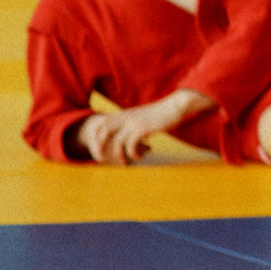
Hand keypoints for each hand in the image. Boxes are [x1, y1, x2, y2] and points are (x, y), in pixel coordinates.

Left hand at [80, 90, 206, 164]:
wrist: (175, 106)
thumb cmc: (160, 114)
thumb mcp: (142, 116)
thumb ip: (131, 123)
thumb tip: (127, 137)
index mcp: (123, 114)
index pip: (101, 124)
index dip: (95, 137)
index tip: (99, 148)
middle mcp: (125, 118)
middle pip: (103, 132)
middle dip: (99, 147)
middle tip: (102, 160)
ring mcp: (134, 123)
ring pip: (117, 142)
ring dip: (119, 156)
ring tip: (125, 163)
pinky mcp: (143, 129)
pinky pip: (131, 146)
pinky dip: (133, 154)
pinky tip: (139, 157)